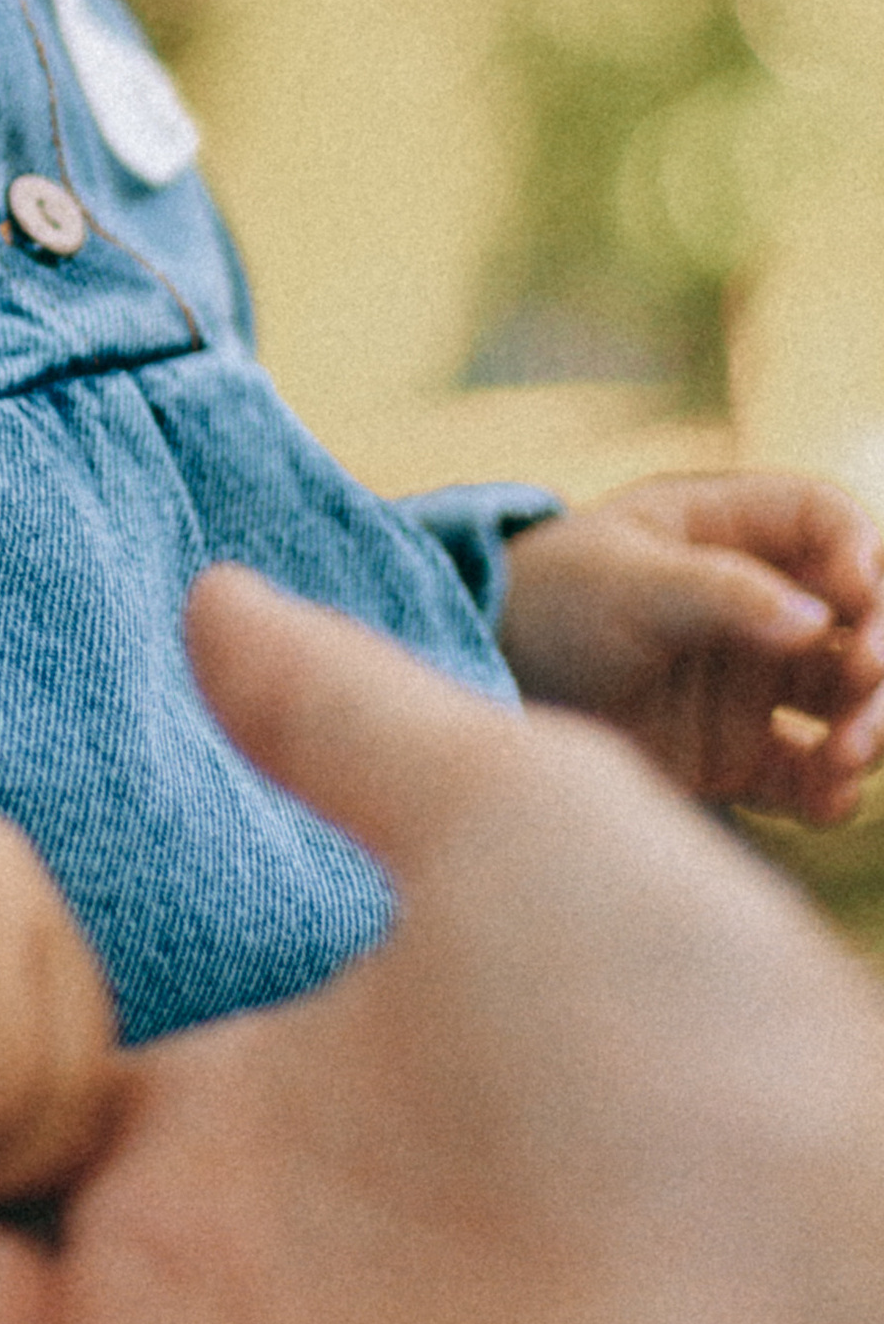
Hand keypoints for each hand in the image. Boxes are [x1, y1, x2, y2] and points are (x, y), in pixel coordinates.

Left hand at [501, 471, 883, 820]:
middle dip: (882, 654)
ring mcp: (751, 680)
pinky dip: (832, 788)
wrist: (480, 683)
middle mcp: (755, 604)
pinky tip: (829, 798)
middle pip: (863, 618)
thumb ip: (722, 594)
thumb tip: (817, 619)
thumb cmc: (545, 601)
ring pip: (851, 699)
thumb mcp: (626, 583)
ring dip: (870, 724)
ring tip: (846, 754)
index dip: (863, 556)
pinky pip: (811, 774)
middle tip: (869, 684)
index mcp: (728, 531)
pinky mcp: (737, 754)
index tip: (860, 596)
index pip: (830, 525)